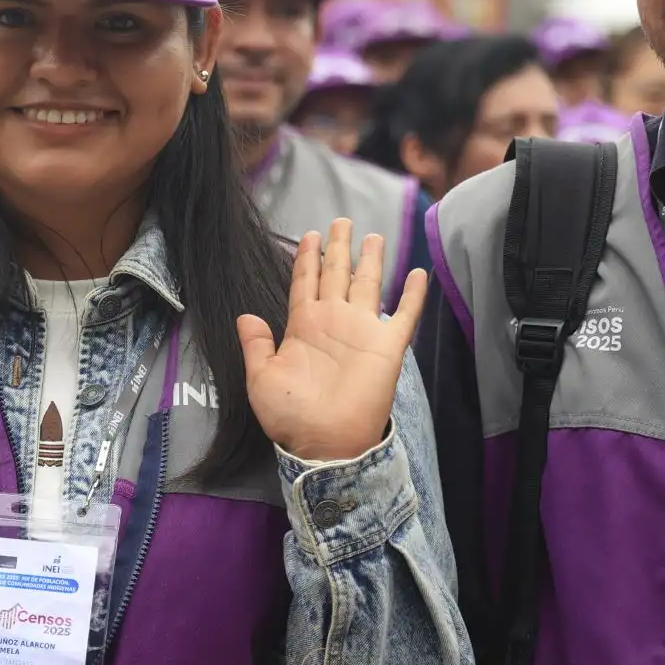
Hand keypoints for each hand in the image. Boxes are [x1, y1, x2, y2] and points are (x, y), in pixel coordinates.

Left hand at [238, 218, 427, 462]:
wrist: (325, 442)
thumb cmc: (290, 415)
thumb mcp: (260, 378)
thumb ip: (254, 345)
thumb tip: (245, 316)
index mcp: (303, 325)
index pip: (304, 282)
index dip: (306, 258)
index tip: (308, 235)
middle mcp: (333, 322)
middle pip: (336, 274)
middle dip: (337, 247)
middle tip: (339, 221)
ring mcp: (361, 331)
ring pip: (368, 285)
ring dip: (371, 260)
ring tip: (374, 235)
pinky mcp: (386, 346)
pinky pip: (404, 316)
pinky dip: (413, 295)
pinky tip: (418, 273)